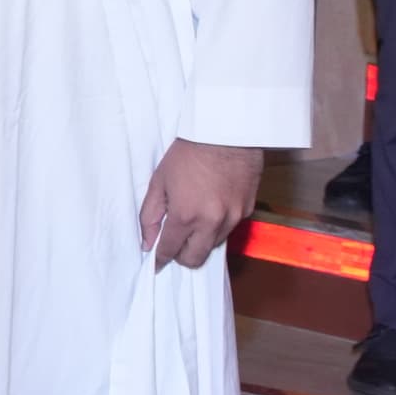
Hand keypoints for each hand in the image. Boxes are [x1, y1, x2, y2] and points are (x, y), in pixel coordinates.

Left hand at [139, 137, 259, 270]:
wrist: (227, 133)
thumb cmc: (189, 153)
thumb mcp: (159, 182)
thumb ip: (150, 216)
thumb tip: (147, 243)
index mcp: (186, 215)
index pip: (170, 251)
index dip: (160, 258)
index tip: (157, 261)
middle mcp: (212, 222)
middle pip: (195, 258)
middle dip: (182, 256)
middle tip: (174, 243)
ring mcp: (233, 217)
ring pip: (213, 245)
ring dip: (201, 240)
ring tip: (193, 219)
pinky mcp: (248, 209)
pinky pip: (229, 229)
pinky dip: (217, 226)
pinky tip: (210, 208)